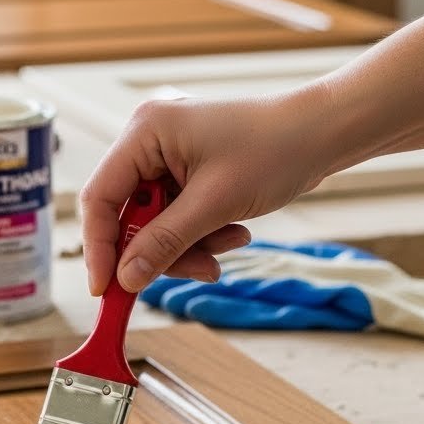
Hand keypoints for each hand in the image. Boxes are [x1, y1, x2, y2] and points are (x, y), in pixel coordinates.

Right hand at [80, 87, 329, 294]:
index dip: (100, 247)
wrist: (323, 134)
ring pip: (156, 224)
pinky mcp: (189, 174)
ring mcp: (169, 158)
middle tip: (194, 270)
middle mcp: (150, 142)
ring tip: (227, 245)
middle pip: (129, 216)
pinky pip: (178, 218)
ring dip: (188, 246)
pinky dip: (202, 235)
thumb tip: (125, 278)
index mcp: (145, 133)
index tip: (106, 290)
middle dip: (160, 249)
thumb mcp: (215, 204)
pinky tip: (233, 233)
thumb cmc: (274, 150)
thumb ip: (164, 242)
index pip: (100, 197)